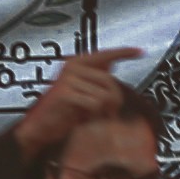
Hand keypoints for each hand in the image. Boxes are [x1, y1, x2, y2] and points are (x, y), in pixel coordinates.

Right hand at [8, 47, 144, 157]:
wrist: (41, 126)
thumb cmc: (61, 111)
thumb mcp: (83, 91)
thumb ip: (95, 78)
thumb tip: (113, 64)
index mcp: (77, 63)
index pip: (105, 54)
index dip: (124, 52)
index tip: (138, 51)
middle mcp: (72, 67)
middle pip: (109, 80)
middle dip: (115, 99)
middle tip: (112, 112)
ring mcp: (67, 79)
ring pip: (103, 93)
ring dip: (105, 109)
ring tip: (97, 116)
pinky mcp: (65, 93)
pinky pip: (94, 102)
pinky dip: (95, 114)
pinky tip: (88, 118)